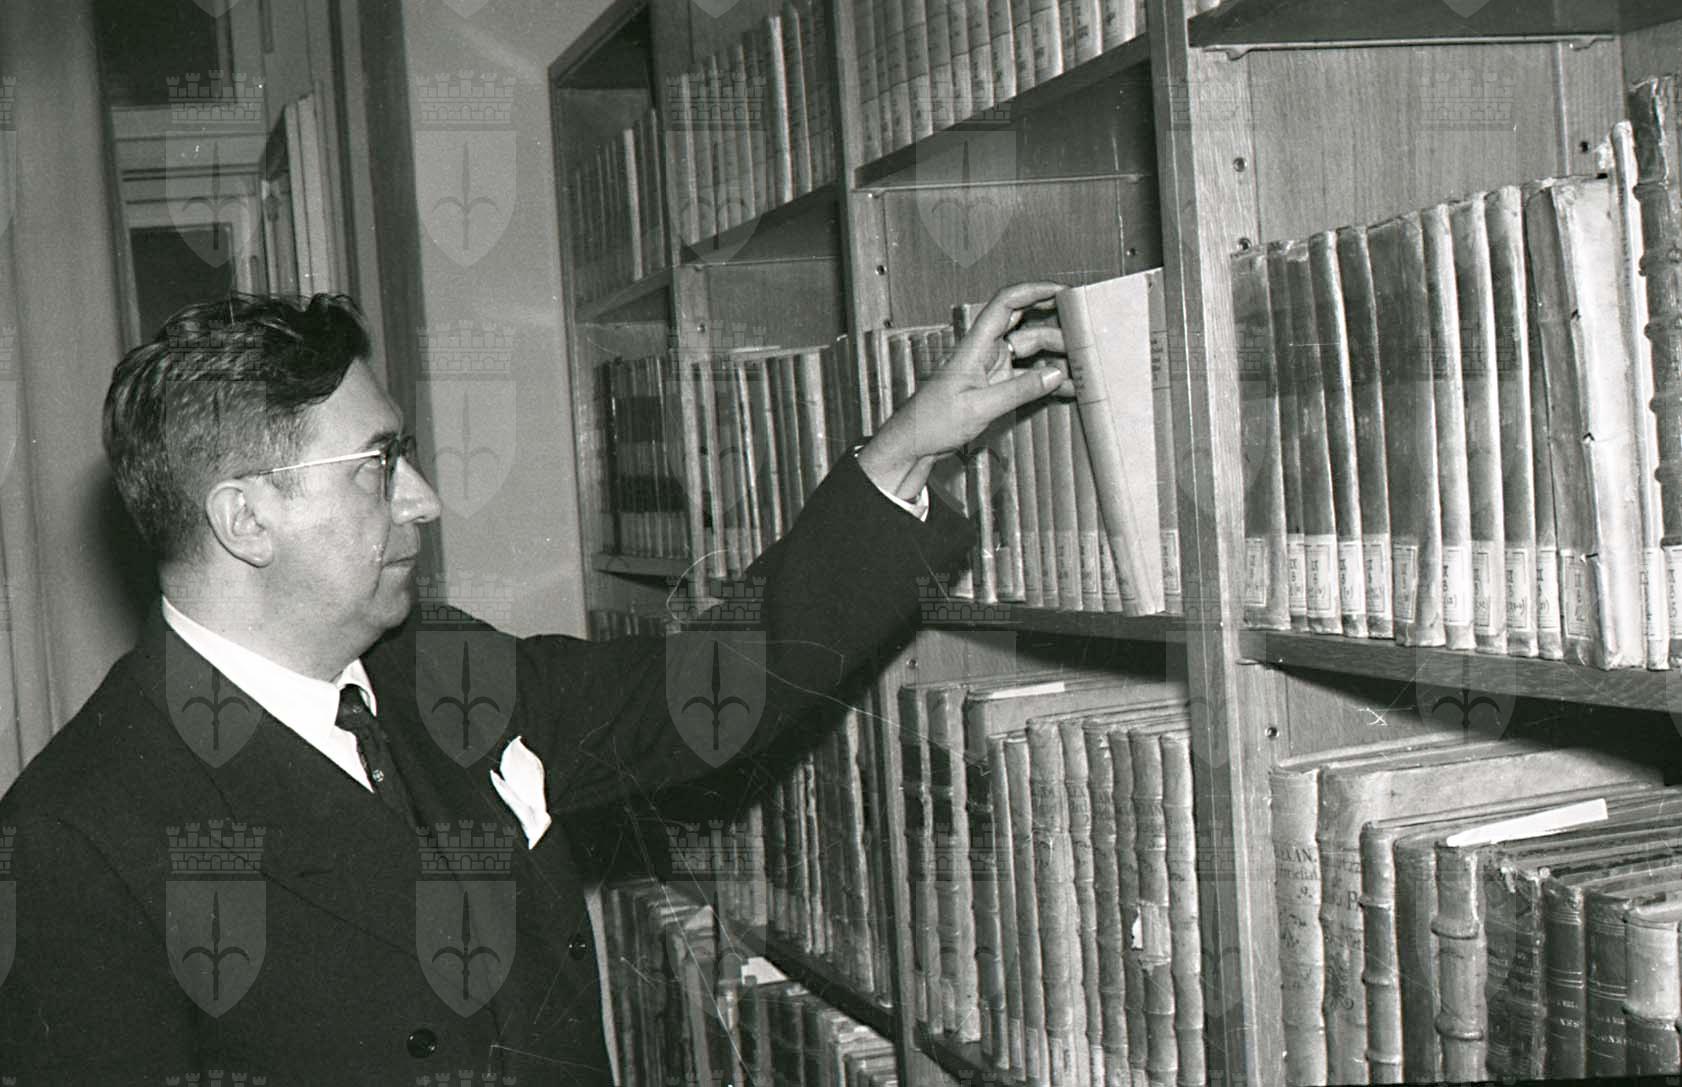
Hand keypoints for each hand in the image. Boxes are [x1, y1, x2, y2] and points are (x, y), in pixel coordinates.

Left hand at [857, 281, 1069, 501]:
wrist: (914, 444)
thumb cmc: (932, 422)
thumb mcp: (978, 407)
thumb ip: (1018, 390)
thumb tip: (1054, 374)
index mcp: (975, 346)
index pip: (1005, 303)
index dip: (1033, 291)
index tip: (1061, 292)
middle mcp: (985, 351)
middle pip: (1025, 326)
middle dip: (1055, 327)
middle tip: (1083, 334)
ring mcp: (992, 368)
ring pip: (1030, 352)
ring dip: (1055, 357)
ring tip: (1082, 366)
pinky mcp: (995, 386)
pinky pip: (1027, 376)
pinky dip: (1046, 380)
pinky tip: (1065, 387)